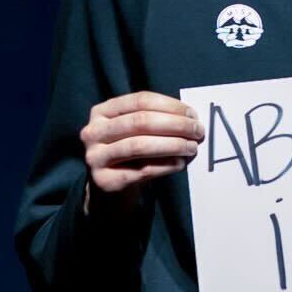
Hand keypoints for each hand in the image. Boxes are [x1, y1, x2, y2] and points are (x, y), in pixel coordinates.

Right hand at [82, 91, 203, 210]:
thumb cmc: (128, 156)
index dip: (169, 106)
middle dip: (174, 125)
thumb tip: (191, 118)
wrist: (108, 189)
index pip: (140, 101)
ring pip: (139, 145)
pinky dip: (165, 166)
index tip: (192, 114)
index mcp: (101, 112)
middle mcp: (93, 132)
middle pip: (140, 122)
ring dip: (172, 145)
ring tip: (191, 148)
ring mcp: (95, 157)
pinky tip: (180, 163)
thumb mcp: (133, 132)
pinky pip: (141, 170)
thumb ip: (154, 121)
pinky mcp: (104, 181)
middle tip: (198, 131)